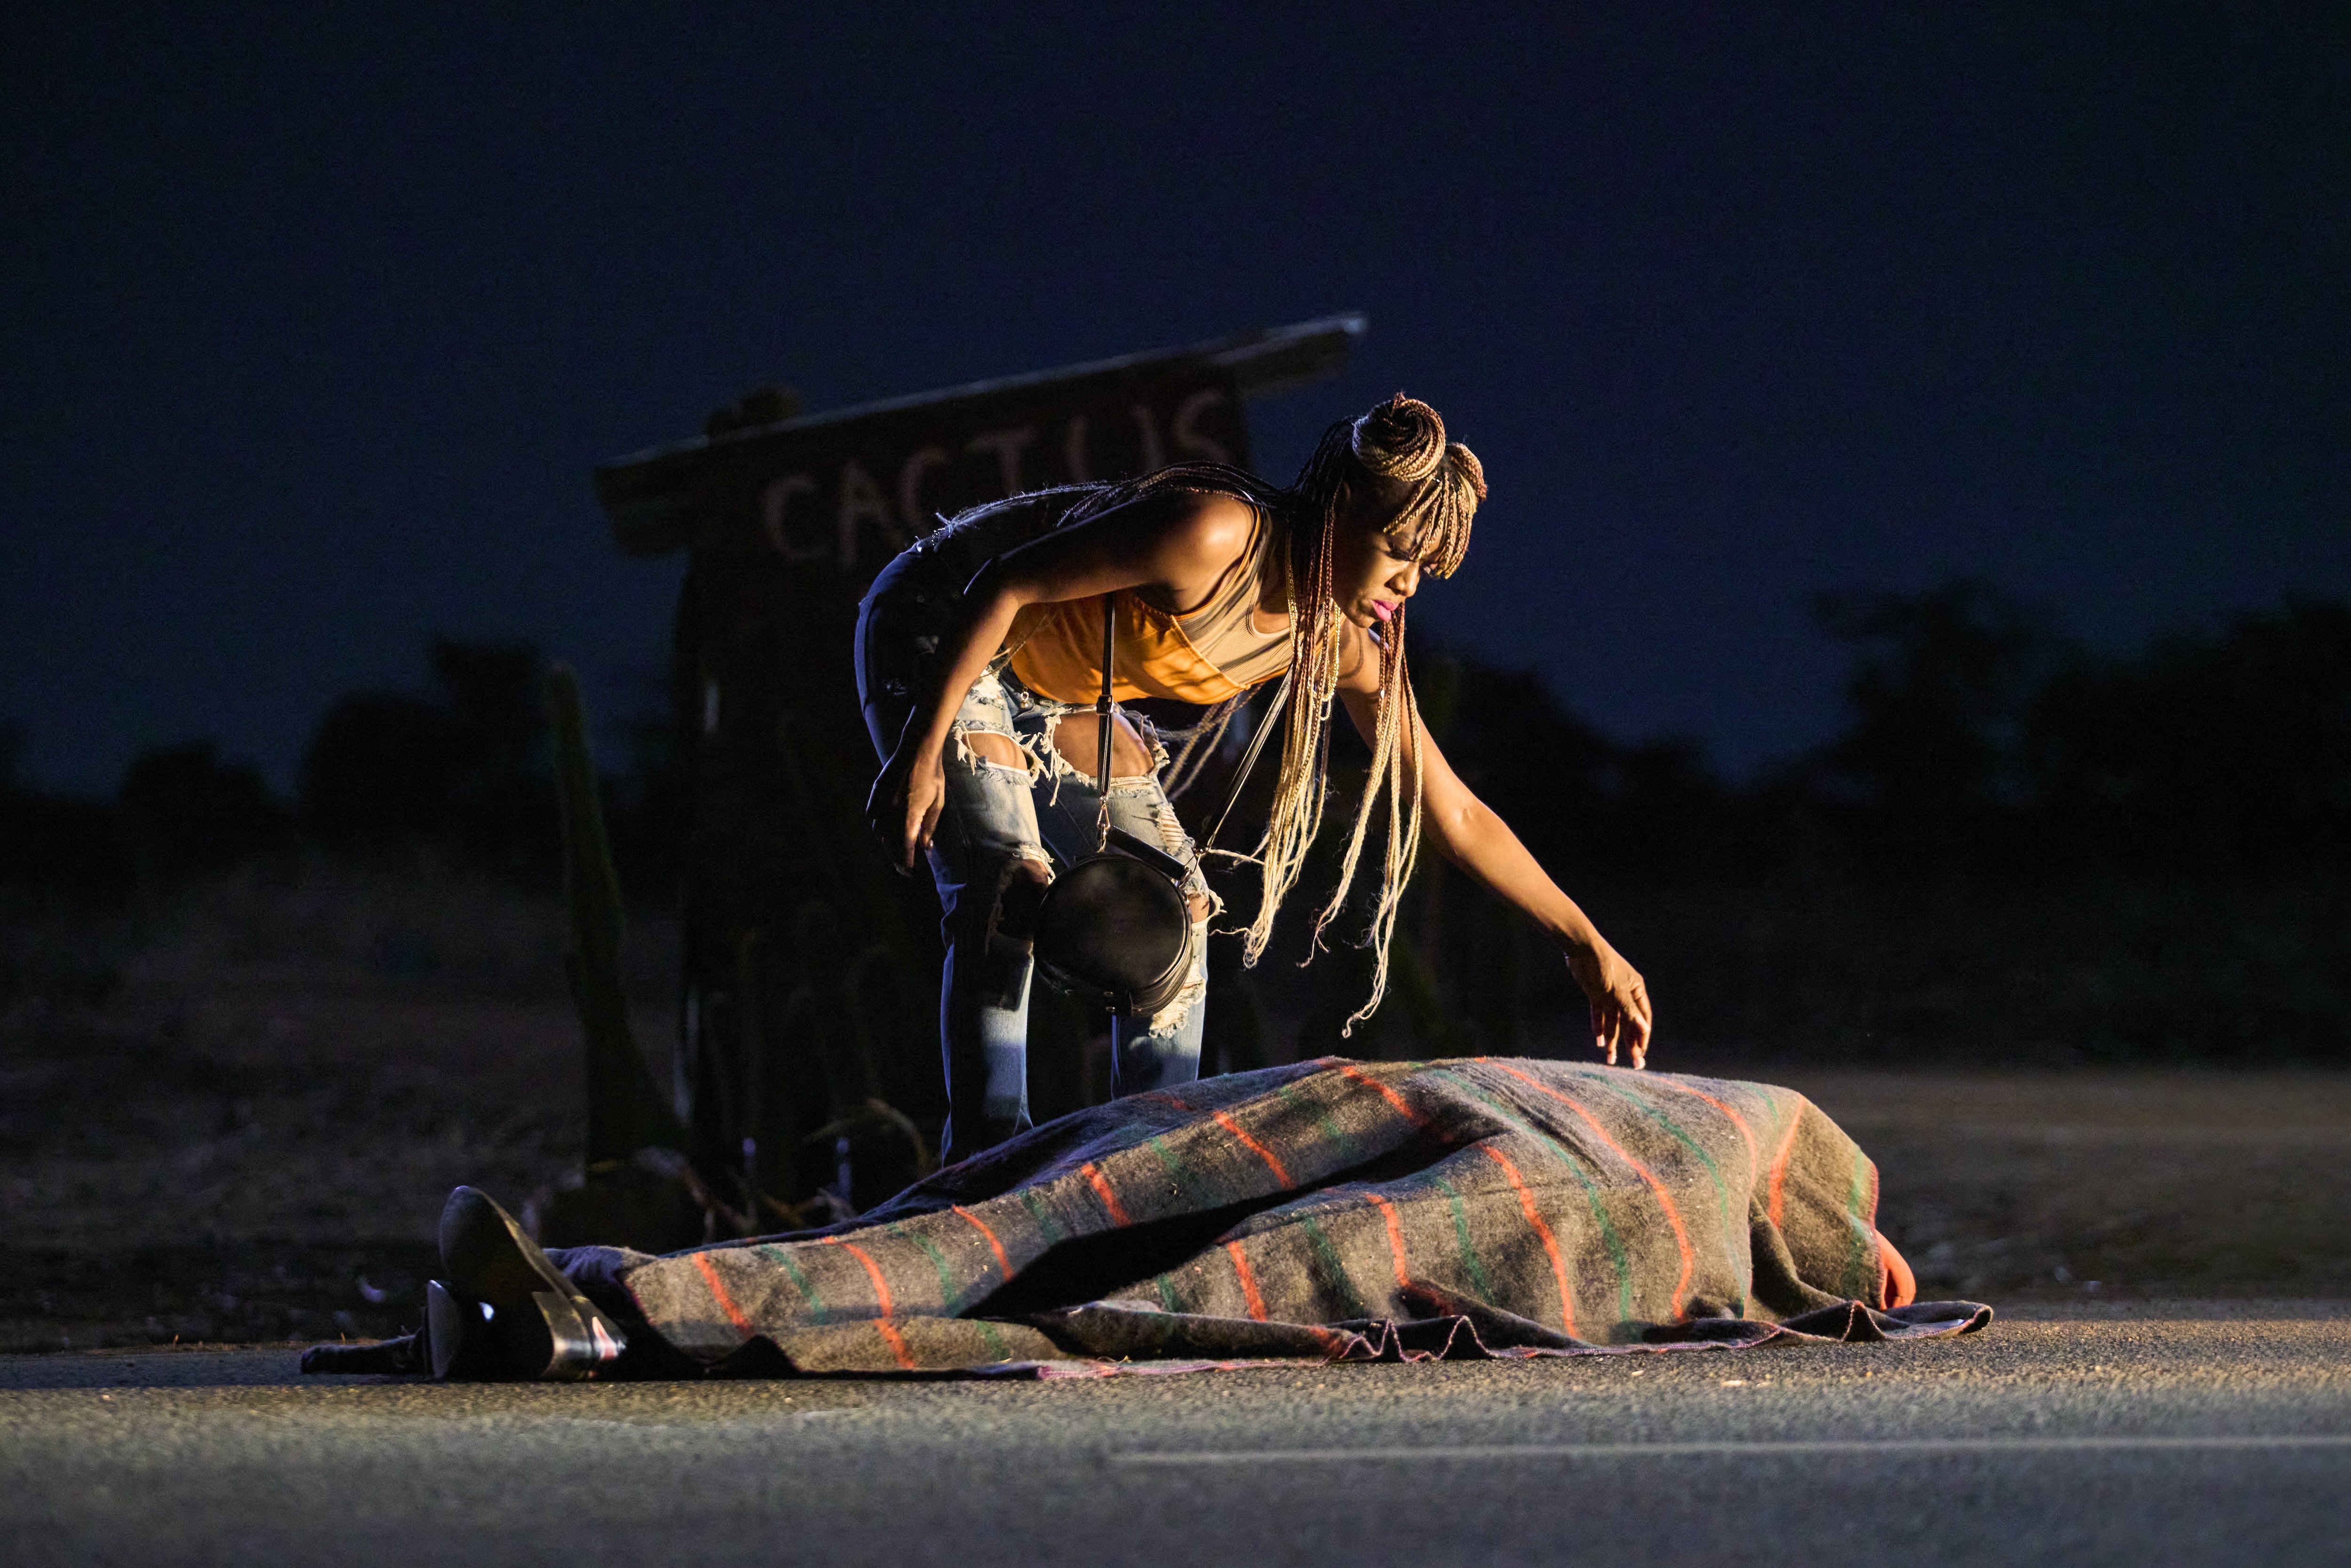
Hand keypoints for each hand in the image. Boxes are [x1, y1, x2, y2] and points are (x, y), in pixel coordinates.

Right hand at [866, 741, 944, 872]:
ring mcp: (880, 801)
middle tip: (902, 867)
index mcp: (909, 814)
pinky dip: (877, 826)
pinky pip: (871, 816)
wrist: (917, 749)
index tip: (908, 873)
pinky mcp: (875, 793)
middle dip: (896, 857)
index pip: (905, 846)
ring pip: (878, 831)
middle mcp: (891, 811)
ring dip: (886, 844)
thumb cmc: (932, 775)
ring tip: (895, 850)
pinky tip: (884, 831)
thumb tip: (927, 848)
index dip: (905, 862)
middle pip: (890, 843)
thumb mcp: (938, 802)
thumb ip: (929, 827)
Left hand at [1564, 942, 1652, 1068]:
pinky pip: (1599, 1015)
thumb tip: (1644, 1029)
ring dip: (1612, 1040)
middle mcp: (1625, 994)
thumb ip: (1629, 1011)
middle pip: (1629, 1023)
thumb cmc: (1605, 966)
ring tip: (1610, 1059)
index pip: (1642, 1018)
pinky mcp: (1596, 995)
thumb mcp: (1618, 991)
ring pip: (1613, 1022)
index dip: (1642, 1037)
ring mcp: (1610, 995)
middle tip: (1633, 1064)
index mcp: (1636, 990)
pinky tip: (1598, 1042)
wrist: (1582, 949)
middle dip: (1630, 1043)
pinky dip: (1598, 1027)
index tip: (1640, 1054)